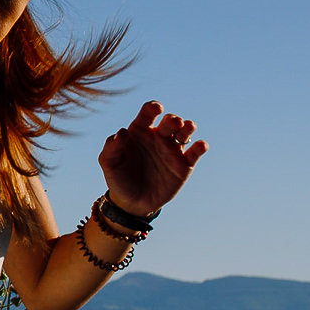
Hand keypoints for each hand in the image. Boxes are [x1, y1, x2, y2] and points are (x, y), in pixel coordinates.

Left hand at [98, 100, 207, 217]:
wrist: (133, 202)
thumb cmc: (119, 178)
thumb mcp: (109, 163)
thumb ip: (112, 147)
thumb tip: (121, 132)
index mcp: (139, 131)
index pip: (147, 114)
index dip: (152, 108)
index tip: (156, 107)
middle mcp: (158, 137)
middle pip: (169, 121)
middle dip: (173, 119)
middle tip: (173, 123)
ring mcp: (172, 149)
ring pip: (185, 132)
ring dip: (188, 127)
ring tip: (188, 127)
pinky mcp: (184, 164)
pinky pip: (195, 152)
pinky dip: (201, 146)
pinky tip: (201, 145)